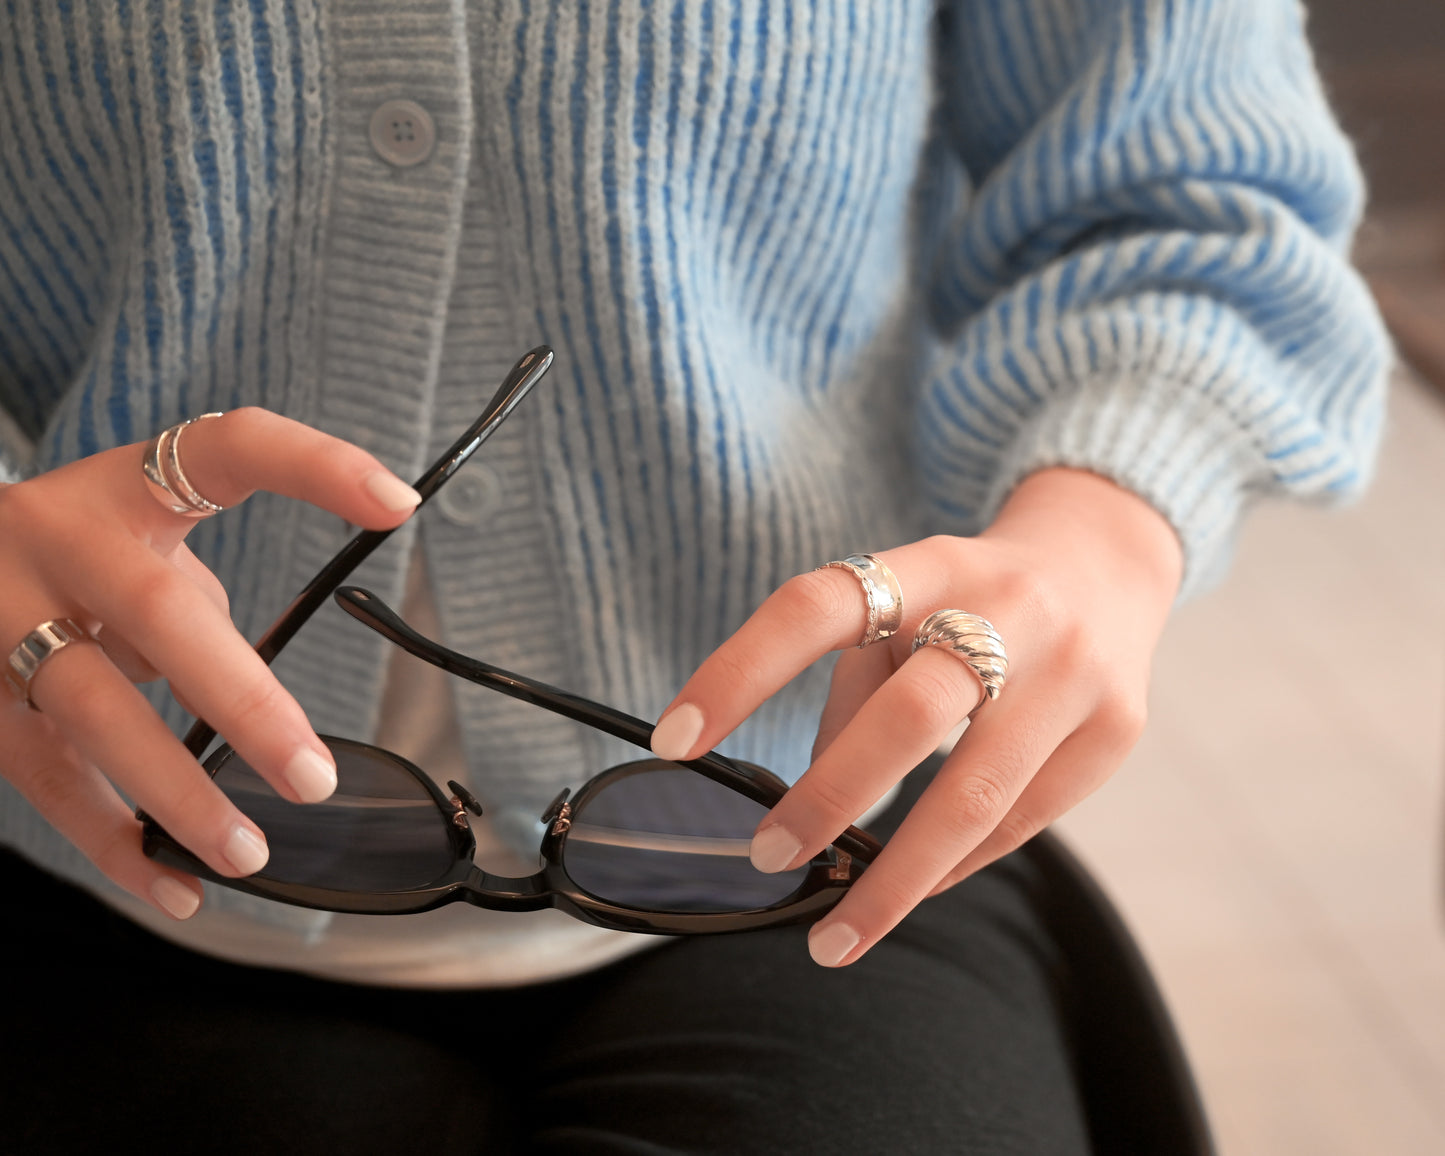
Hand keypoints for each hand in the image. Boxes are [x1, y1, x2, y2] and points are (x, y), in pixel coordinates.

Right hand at [0, 410, 420, 919]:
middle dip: (243, 700)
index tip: (400, 503)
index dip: (317, 466)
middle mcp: (55, 541)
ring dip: (175, 794)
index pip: (229, 447)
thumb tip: (253, 713)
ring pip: (90, 709)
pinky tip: (175, 887)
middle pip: (158, 612)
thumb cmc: (74, 550)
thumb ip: (196, 598)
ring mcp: (1, 618)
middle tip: (311, 775)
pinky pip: (46, 780)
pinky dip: (114, 847)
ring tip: (247, 851)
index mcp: (121, 489)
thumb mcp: (135, 534)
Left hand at [650, 468, 1182, 965]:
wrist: (1105, 568)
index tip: (675, 739)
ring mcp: (1073, 671)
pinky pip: (1018, 824)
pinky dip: (952, 866)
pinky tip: (913, 886)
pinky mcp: (1115, 731)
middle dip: (829, 799)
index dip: (740, 671)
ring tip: (837, 935)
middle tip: (769, 856)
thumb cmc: (970, 600)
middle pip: (909, 716)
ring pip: (974, 796)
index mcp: (930, 562)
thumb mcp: (904, 604)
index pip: (817, 605)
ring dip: (896, 879)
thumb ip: (852, 691)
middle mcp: (1008, 608)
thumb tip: (797, 806)